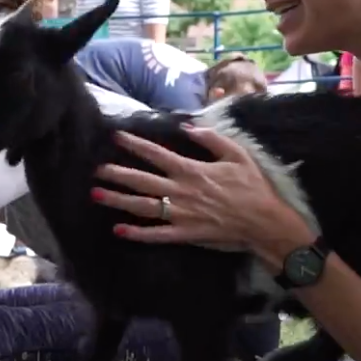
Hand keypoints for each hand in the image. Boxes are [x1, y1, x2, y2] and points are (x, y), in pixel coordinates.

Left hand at [90, 124, 316, 255]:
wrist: (265, 221)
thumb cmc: (253, 187)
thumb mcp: (237, 154)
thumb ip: (211, 138)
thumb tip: (188, 126)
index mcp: (192, 170)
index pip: (157, 154)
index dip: (135, 144)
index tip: (117, 136)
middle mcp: (181, 191)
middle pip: (142, 180)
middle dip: (117, 174)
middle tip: (96, 170)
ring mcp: (181, 214)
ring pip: (143, 206)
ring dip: (118, 200)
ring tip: (96, 195)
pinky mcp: (185, 234)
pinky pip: (156, 234)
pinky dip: (137, 233)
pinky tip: (118, 230)